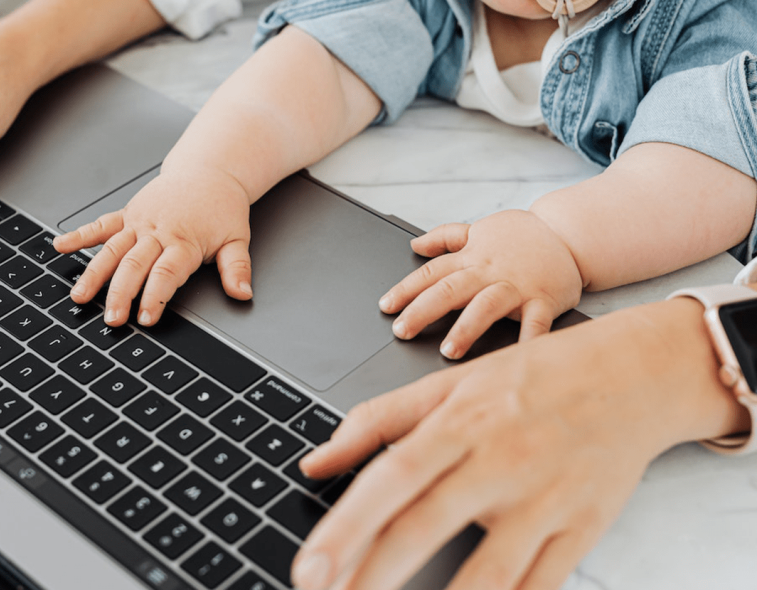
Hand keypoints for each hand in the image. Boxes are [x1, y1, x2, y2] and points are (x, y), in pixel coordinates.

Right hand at [52, 167, 254, 326]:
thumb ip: (237, 269)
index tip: (145, 318)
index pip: (166, 273)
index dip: (154, 296)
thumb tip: (242, 293)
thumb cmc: (221, 207)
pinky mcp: (128, 214)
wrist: (209, 171)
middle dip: (120, 294)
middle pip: (134, 266)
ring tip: (80, 296)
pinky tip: (60, 246)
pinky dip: (81, 235)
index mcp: (183, 240)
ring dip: (95, 274)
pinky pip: (102, 225)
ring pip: (112, 250)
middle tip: (111, 318)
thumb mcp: (237, 239)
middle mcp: (157, 231)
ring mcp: (139, 222)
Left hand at [290, 298, 745, 589]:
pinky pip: (540, 586)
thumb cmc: (534, 379)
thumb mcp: (449, 384)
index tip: (311, 565)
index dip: (347, 525)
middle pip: (425, 527)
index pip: (391, 478)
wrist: (633, 375)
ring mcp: (544, 501)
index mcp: (460, 423)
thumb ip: (376, 422)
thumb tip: (315, 462)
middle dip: (370, 574)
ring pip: (487, 574)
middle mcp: (499, 462)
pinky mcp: (582, 530)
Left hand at [379, 210, 582, 358]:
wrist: (570, 234)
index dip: (406, 289)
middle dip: (422, 311)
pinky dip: (527, 340)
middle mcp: (489, 272)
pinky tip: (515, 359)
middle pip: (450, 290)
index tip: (386, 307)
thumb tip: (415, 244)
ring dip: (466, 328)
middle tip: (401, 330)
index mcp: (472, 257)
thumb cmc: (522, 237)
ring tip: (448, 350)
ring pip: (486, 305)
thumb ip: (447, 238)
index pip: (431, 273)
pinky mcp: (543, 299)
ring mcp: (517, 286)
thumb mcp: (480, 229)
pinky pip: (535, 322)